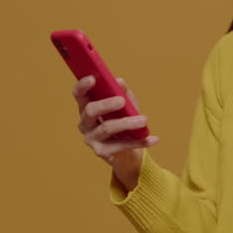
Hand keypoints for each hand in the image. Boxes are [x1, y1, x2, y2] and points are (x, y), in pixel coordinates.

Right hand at [73, 75, 158, 189]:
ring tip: (144, 119)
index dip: (83, 86)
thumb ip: (122, 93)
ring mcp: (91, 139)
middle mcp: (85, 123)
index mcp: (87, 107)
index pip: (79, 94)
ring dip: (127, 123)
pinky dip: (139, 141)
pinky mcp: (102, 152)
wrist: (127, 154)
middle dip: (106, 104)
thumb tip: (120, 82)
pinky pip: (121, 145)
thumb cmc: (124, 124)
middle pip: (91, 110)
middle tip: (122, 101)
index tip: (93, 78)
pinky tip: (153, 139)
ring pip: (107, 128)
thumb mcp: (125, 106)